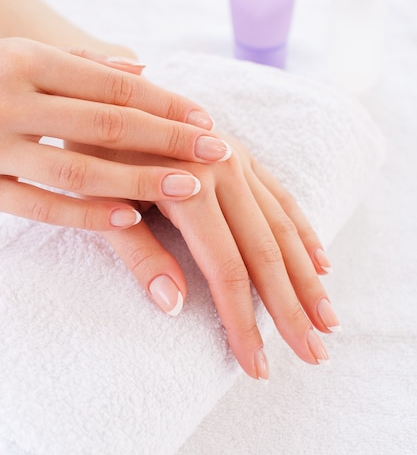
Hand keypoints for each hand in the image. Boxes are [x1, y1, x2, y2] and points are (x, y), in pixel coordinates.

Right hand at [0, 38, 231, 229]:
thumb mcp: (26, 56)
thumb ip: (81, 62)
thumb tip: (142, 69)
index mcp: (27, 61)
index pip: (115, 86)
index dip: (166, 103)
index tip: (207, 120)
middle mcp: (11, 98)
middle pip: (108, 124)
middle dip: (168, 139)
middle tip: (217, 151)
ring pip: (78, 169)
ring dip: (139, 181)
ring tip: (189, 187)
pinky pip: (38, 205)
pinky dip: (84, 213)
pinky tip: (129, 218)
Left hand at [99, 137, 339, 378]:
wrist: (100, 88)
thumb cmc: (90, 150)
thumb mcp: (97, 200)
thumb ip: (137, 251)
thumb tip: (174, 306)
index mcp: (187, 185)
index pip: (225, 268)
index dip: (243, 321)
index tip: (258, 366)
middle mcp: (224, 170)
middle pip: (266, 252)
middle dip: (291, 309)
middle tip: (316, 355)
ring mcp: (239, 159)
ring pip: (283, 227)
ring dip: (308, 278)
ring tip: (329, 320)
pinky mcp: (243, 155)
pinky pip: (282, 197)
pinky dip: (303, 232)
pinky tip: (322, 262)